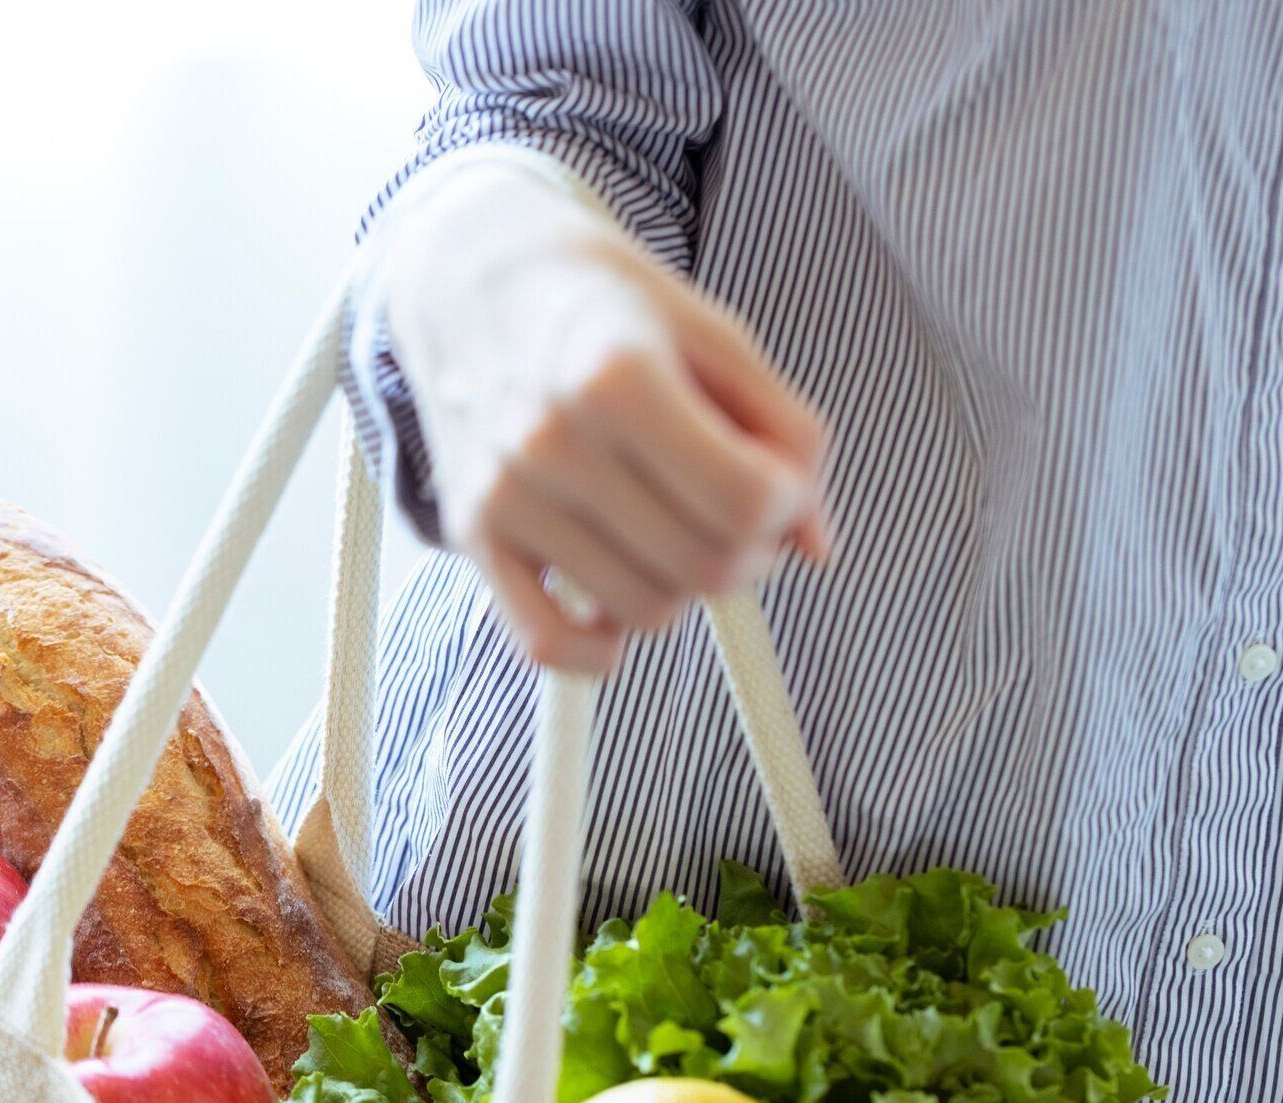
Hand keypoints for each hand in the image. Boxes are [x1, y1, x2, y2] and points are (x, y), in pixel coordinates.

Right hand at [377, 160, 829, 672]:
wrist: (465, 274)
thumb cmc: (598, 301)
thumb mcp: (712, 331)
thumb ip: (786, 430)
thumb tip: (816, 542)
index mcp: (620, 374)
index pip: (746, 500)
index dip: (787, 504)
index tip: (778, 484)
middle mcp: (553, 439)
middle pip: (703, 564)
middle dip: (749, 552)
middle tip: (738, 515)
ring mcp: (507, 494)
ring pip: (645, 611)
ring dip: (684, 588)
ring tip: (674, 530)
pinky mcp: (473, 532)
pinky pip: (546, 644)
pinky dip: (598, 649)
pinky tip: (618, 603)